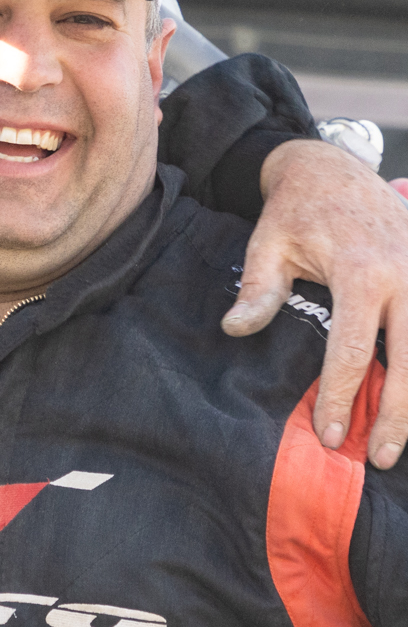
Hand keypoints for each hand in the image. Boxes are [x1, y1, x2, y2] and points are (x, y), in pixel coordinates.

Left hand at [223, 140, 407, 466]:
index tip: (331, 436)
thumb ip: (258, 290)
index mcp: (361, 271)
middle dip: (397, 415)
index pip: (354, 351)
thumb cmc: (296, 210)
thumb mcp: (267, 244)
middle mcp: (405, 274)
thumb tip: (236, 329)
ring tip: (401, 441)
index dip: (343, 399)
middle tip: (379, 458)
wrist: (332, 167)